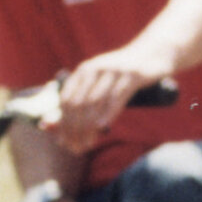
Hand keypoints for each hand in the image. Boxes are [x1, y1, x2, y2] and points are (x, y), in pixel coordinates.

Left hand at [53, 46, 172, 153]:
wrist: (153, 53)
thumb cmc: (122, 76)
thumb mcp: (100, 83)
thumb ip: (80, 101)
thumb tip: (49, 125)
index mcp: (83, 71)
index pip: (65, 100)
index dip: (62, 124)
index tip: (63, 143)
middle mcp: (95, 68)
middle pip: (78, 103)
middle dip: (74, 129)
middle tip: (76, 148)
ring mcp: (114, 71)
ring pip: (95, 102)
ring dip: (89, 127)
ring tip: (87, 144)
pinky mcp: (132, 75)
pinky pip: (117, 98)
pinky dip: (107, 114)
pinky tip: (102, 128)